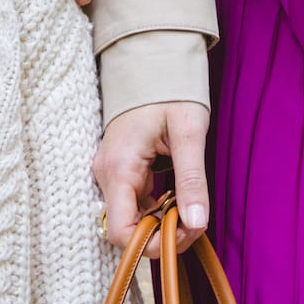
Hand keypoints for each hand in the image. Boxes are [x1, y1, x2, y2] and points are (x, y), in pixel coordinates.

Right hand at [94, 100, 211, 253]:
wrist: (153, 59)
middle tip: (196, 219)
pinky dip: (158, 209)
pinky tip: (178, 197)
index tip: (186, 231)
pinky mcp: (120, 171)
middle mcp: (107, 175)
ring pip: (133, 219)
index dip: (153, 244)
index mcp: (118, 167)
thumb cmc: (170, 90)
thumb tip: (197, 222)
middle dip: (164, 235)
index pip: (121, 234)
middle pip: (128, 230)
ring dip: (163, 223)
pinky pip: (136, 204)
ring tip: (192, 207)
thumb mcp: (188, 131)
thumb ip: (191, 179)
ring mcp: (111, 173)